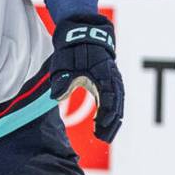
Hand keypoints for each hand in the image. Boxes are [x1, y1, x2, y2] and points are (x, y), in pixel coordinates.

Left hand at [49, 17, 123, 142]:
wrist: (81, 36)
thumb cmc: (72, 51)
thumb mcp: (64, 64)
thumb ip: (62, 80)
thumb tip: (56, 97)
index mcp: (103, 74)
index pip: (109, 97)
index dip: (105, 113)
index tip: (98, 127)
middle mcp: (112, 78)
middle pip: (117, 104)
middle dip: (111, 122)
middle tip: (104, 139)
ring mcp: (113, 80)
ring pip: (118, 103)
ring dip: (112, 120)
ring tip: (104, 136)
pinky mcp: (109, 82)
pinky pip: (114, 100)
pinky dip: (109, 112)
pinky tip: (100, 124)